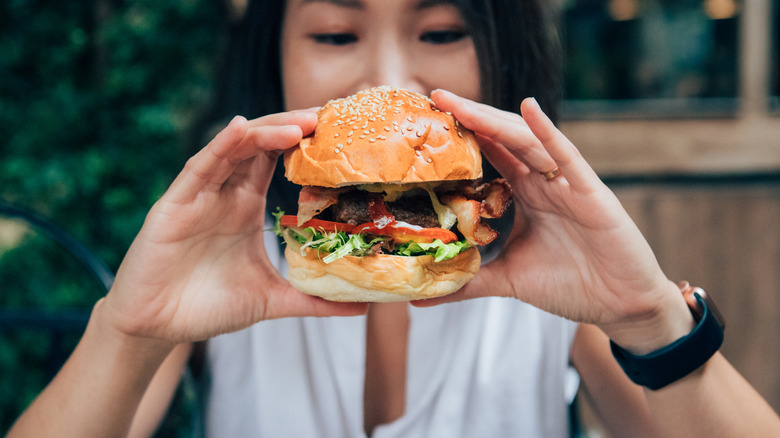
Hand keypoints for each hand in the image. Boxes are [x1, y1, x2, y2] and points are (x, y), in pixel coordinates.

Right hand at [102, 112, 366, 343]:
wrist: (157, 327)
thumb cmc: (208, 306)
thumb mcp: (271, 299)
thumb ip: (313, 300)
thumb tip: (361, 308)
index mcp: (245, 206)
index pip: (277, 160)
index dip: (305, 144)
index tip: (340, 135)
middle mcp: (224, 193)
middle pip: (260, 145)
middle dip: (291, 127)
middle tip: (326, 119)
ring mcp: (199, 195)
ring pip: (234, 148)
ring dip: (265, 132)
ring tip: (298, 125)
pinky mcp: (174, 204)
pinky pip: (199, 168)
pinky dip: (219, 146)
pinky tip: (239, 129)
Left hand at [423, 90, 691, 350]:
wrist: (620, 306)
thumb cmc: (571, 286)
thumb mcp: (508, 280)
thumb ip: (468, 281)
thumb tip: (420, 298)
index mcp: (526, 194)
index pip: (489, 155)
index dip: (461, 136)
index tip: (426, 120)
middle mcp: (544, 181)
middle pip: (502, 139)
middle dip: (470, 116)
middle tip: (435, 96)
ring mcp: (567, 183)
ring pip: (526, 142)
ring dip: (494, 120)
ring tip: (461, 103)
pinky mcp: (591, 193)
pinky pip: (567, 156)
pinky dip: (547, 131)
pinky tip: (528, 108)